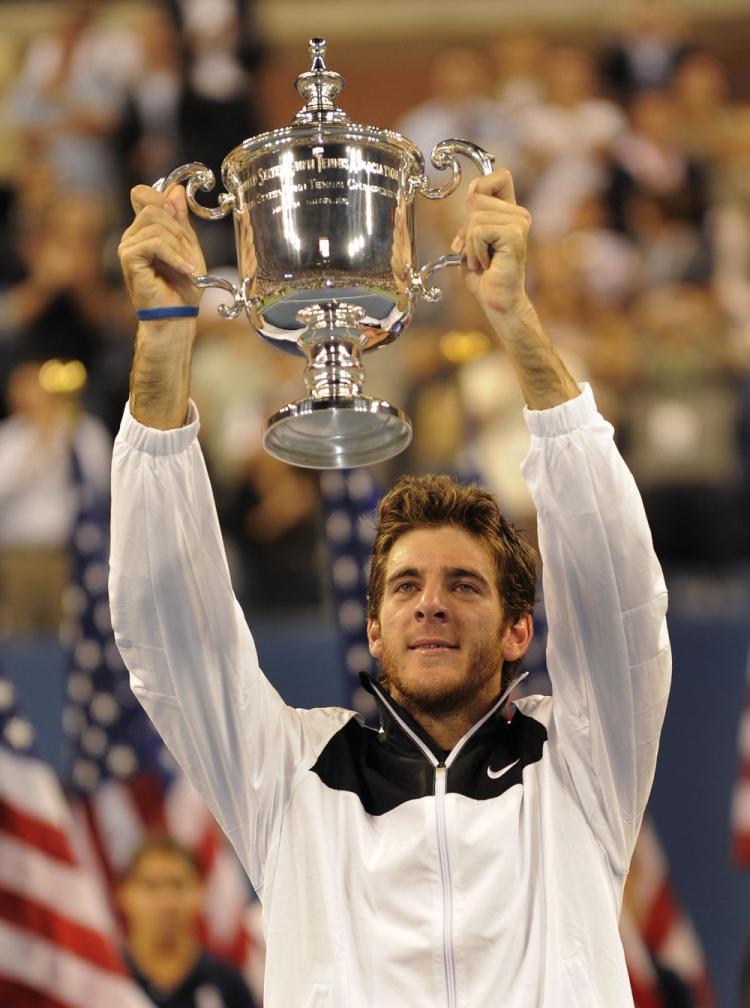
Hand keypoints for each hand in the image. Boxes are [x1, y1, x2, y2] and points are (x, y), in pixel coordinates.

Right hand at [118, 184, 205, 311]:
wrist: (177, 313)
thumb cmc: (183, 285)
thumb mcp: (188, 245)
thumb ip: (180, 219)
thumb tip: (175, 188)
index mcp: (144, 228)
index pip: (142, 194)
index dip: (162, 199)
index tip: (179, 218)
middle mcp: (132, 234)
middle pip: (154, 207)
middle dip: (179, 230)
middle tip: (190, 254)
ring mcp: (127, 246)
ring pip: (155, 225)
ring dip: (179, 246)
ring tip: (189, 266)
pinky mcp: (128, 258)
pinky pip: (153, 243)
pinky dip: (174, 255)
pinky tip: (185, 269)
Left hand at [451, 169, 531, 320]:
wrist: (497, 301)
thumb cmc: (484, 276)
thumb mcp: (470, 241)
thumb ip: (470, 217)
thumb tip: (472, 192)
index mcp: (510, 211)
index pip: (500, 176)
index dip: (480, 187)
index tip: (471, 213)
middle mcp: (519, 213)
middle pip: (476, 198)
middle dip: (465, 228)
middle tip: (475, 252)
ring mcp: (519, 222)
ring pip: (475, 216)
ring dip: (470, 244)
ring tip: (482, 261)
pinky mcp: (515, 233)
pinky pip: (479, 231)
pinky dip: (475, 250)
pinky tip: (486, 264)